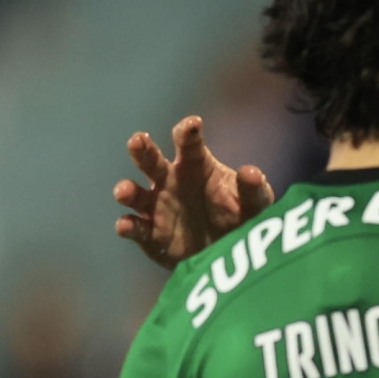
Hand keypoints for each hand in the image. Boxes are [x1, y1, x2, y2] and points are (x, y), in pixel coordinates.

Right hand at [113, 117, 276, 269]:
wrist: (232, 253)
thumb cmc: (242, 217)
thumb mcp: (255, 204)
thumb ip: (253, 189)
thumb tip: (251, 172)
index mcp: (195, 164)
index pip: (188, 143)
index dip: (188, 131)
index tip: (193, 123)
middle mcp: (170, 180)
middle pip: (151, 161)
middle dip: (142, 149)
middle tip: (137, 140)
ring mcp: (157, 207)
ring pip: (135, 194)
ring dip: (127, 191)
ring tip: (123, 191)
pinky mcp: (151, 235)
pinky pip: (136, 229)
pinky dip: (128, 226)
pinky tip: (124, 225)